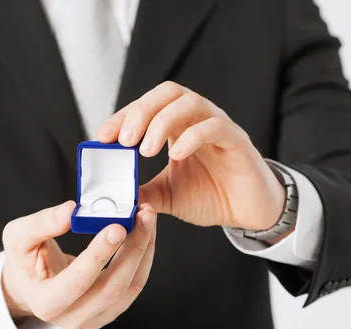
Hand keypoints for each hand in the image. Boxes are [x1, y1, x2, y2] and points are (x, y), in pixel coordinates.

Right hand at [1, 201, 155, 328]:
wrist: (32, 283)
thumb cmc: (24, 261)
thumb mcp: (18, 237)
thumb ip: (41, 223)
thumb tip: (71, 211)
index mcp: (46, 303)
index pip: (77, 281)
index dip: (99, 255)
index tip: (117, 227)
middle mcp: (72, 317)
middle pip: (112, 287)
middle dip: (133, 248)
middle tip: (143, 216)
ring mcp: (95, 317)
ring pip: (130, 287)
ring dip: (144, 250)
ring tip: (147, 219)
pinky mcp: (112, 310)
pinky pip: (135, 285)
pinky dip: (144, 257)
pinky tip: (146, 233)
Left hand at [97, 81, 287, 232]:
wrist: (249, 213)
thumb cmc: (211, 196)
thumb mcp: (168, 196)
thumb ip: (143, 193)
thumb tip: (115, 196)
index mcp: (178, 127)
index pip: (146, 107)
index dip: (122, 117)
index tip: (102, 137)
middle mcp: (197, 119)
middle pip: (167, 93)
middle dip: (140, 112)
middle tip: (124, 139)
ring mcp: (219, 127)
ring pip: (190, 102)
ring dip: (162, 121)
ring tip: (144, 149)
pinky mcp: (237, 142)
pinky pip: (215, 127)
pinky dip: (193, 136)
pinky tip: (175, 154)